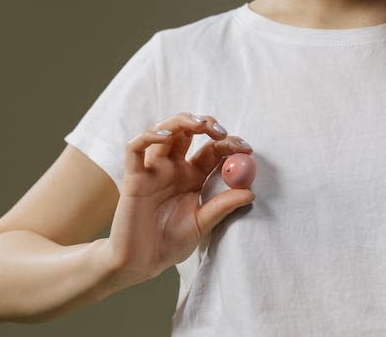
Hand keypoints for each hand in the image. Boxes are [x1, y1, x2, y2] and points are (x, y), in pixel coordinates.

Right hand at [105, 112, 254, 285]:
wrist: (140, 264)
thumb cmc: (171, 244)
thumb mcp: (203, 224)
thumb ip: (222, 207)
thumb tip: (251, 192)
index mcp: (193, 176)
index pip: (212, 149)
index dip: (228, 143)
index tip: (246, 148)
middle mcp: (174, 168)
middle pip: (189, 132)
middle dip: (206, 124)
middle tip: (221, 132)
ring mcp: (154, 170)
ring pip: (164, 132)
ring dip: (182, 121)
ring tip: (200, 125)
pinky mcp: (134, 177)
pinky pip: (135, 148)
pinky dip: (148, 136)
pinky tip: (165, 137)